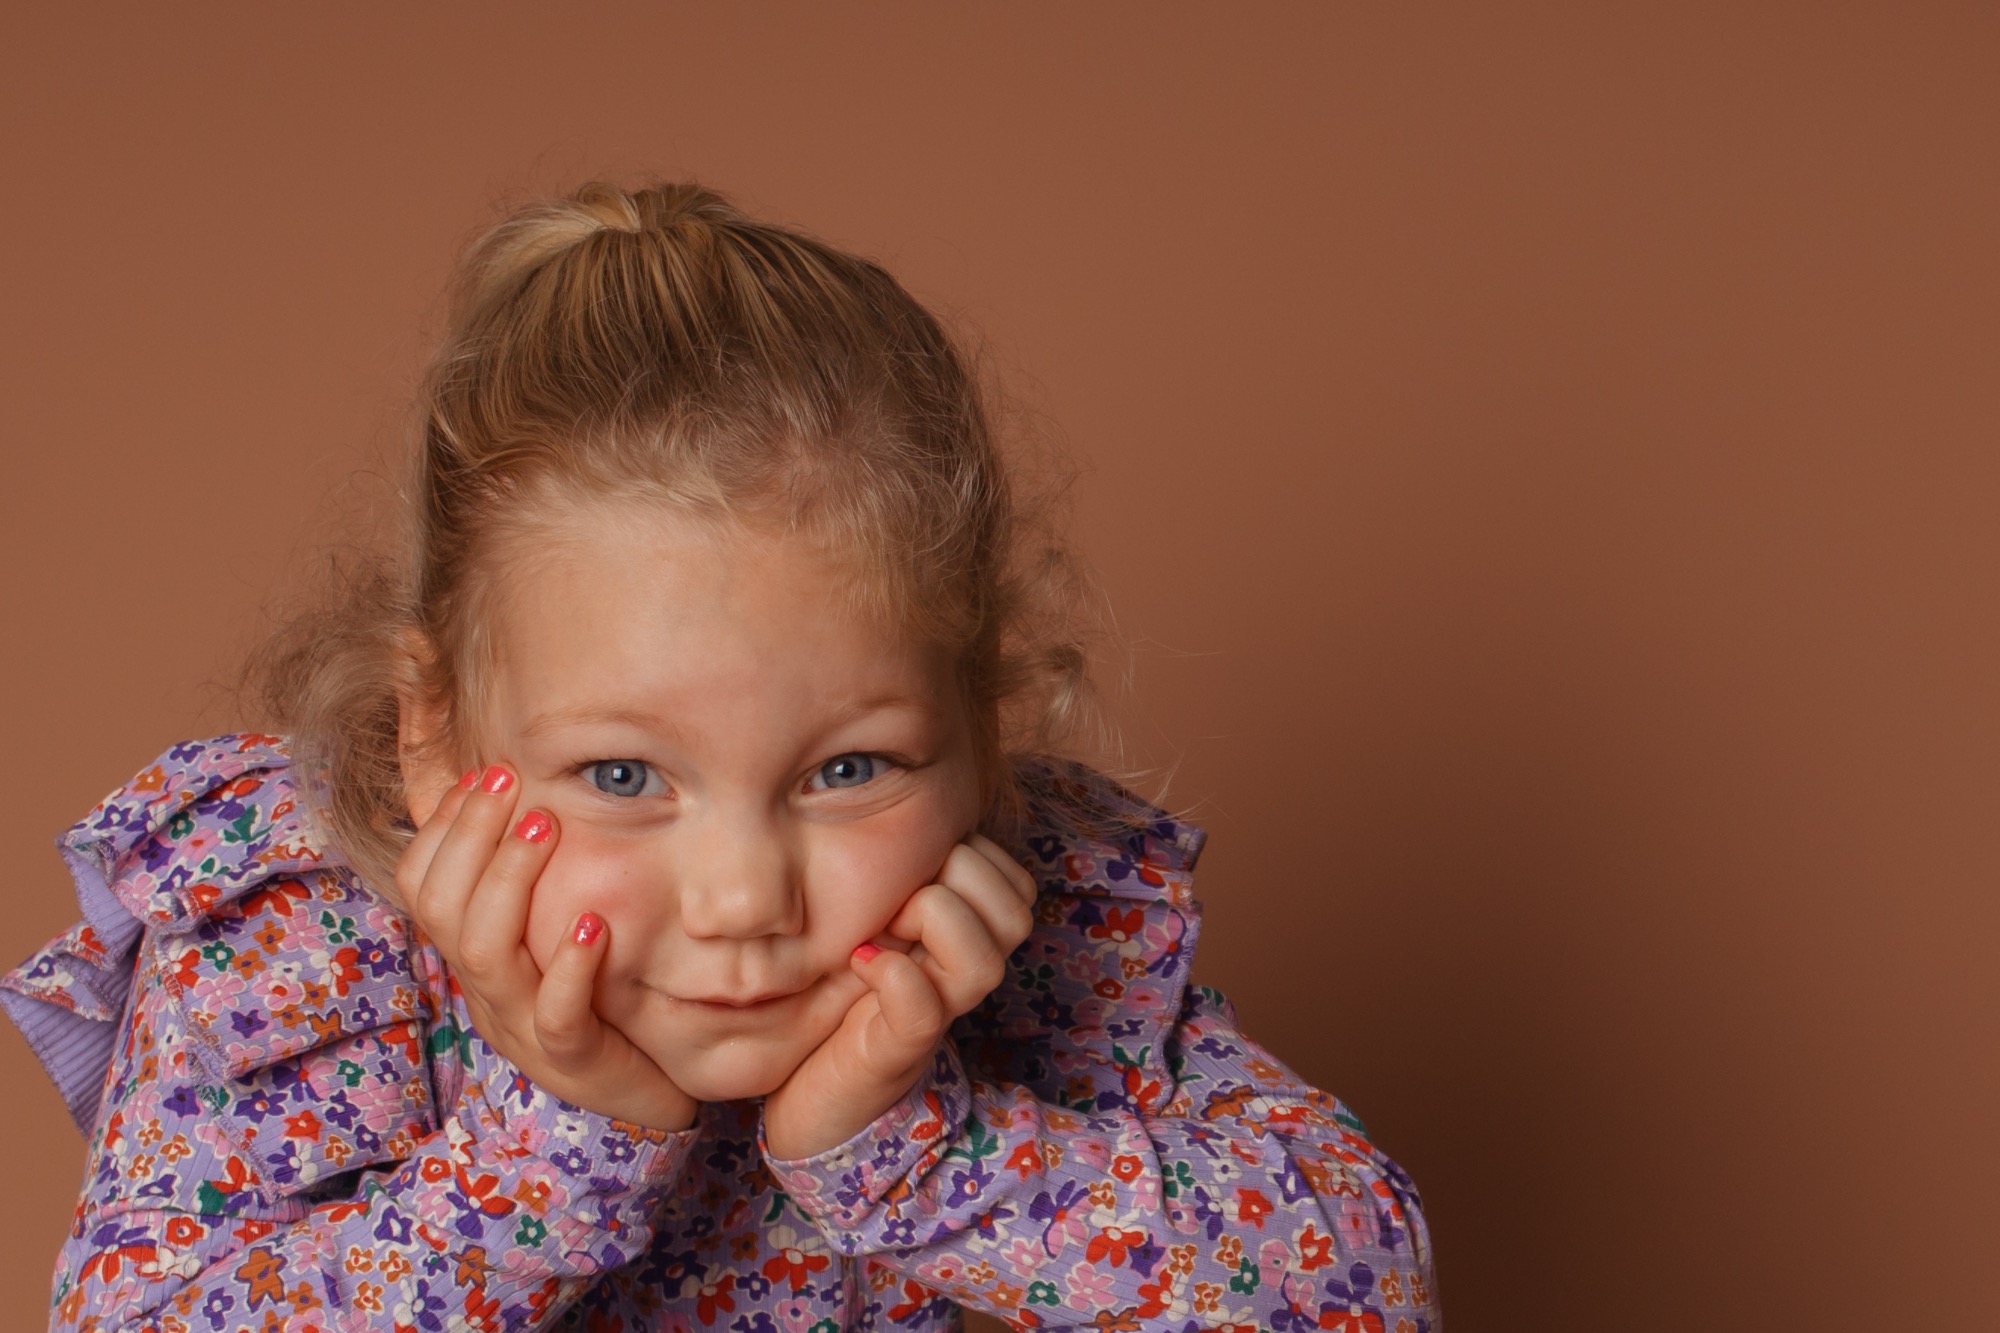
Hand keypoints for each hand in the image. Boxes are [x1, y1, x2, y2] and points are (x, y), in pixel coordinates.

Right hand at [395, 765, 698, 1132]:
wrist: (644, 1098)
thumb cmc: (600, 1002)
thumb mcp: (554, 937)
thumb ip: (535, 882)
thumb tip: (526, 793)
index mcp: (476, 958)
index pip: (423, 888)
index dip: (442, 830)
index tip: (478, 774)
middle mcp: (487, 990)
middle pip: (444, 910)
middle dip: (470, 836)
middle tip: (506, 780)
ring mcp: (523, 1027)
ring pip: (485, 955)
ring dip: (510, 881)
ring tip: (545, 827)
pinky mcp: (575, 1059)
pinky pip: (557, 1015)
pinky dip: (569, 965)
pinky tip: (592, 922)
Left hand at [761, 833, 1037, 1158]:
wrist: (809, 1097)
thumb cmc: (835, 1000)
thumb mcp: (874, 921)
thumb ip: (899, 877)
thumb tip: (900, 805)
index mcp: (964, 941)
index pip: (1016, 883)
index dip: (973, 855)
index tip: (914, 865)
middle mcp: (960, 980)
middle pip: (1015, 914)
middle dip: (958, 879)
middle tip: (899, 895)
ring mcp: (935, 1017)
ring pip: (982, 962)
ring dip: (934, 922)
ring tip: (883, 928)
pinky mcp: (895, 1053)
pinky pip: (922, 1007)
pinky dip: (896, 975)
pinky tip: (863, 961)